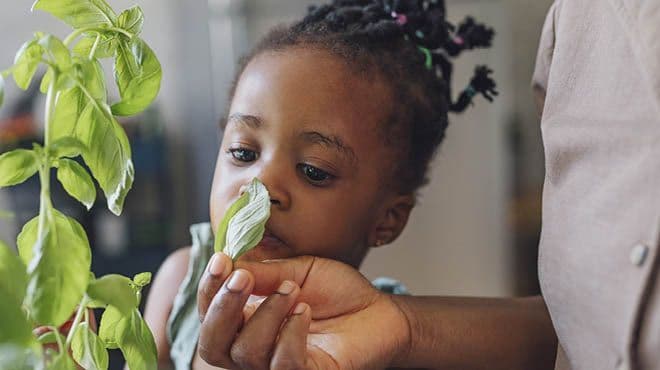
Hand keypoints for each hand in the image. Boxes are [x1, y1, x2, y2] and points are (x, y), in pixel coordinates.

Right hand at [197, 253, 410, 369]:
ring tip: (293, 290)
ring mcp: (276, 367)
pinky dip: (289, 334)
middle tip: (244, 278)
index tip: (221, 259)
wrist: (378, 310)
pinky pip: (282, 366)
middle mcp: (254, 348)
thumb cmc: (337, 292)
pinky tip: (305, 311)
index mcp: (246, 319)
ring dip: (267, 313)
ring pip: (246, 353)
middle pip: (212, 345)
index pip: (209, 313)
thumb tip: (228, 265)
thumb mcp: (297, 271)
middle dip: (223, 307)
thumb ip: (263, 273)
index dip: (209, 288)